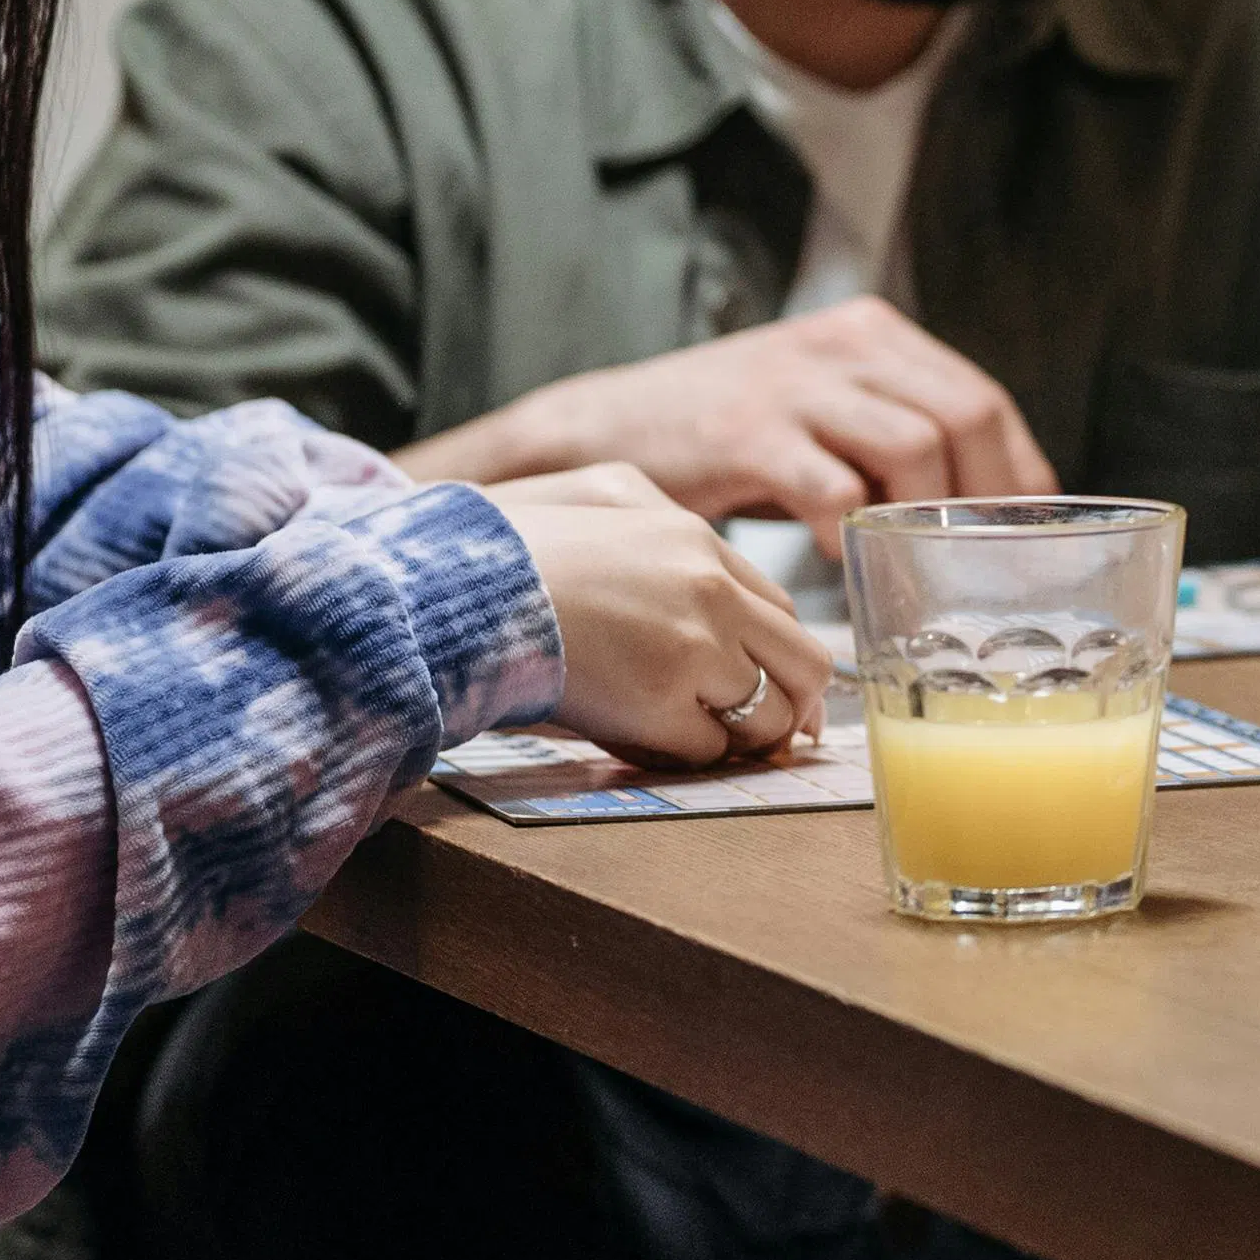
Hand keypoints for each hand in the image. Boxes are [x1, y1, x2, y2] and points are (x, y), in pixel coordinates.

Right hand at [407, 300, 1055, 540]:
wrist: (601, 430)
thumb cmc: (726, 439)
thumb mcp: (820, 412)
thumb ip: (891, 442)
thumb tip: (980, 514)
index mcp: (872, 336)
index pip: (981, 400)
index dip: (1017, 472)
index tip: (1029, 536)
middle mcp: (845, 346)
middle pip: (965, 415)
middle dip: (987, 498)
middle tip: (982, 566)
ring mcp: (796, 385)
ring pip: (914, 447)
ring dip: (928, 519)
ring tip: (919, 569)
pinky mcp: (747, 432)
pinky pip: (832, 488)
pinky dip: (854, 535)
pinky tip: (848, 567)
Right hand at [491, 461, 834, 766]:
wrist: (454, 588)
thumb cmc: (511, 551)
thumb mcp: (600, 501)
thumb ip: (664, 539)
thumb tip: (717, 601)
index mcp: (697, 542)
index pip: (780, 609)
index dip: (782, 657)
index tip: (780, 688)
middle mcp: (710, 592)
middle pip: (805, 665)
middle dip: (795, 708)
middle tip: (776, 737)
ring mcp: (691, 648)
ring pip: (766, 716)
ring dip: (739, 738)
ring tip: (697, 739)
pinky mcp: (658, 705)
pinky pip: (707, 751)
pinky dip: (687, 757)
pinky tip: (649, 744)